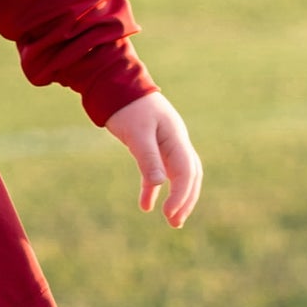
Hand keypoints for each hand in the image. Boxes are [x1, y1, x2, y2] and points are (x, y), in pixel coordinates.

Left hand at [104, 92, 202, 225]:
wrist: (116, 84)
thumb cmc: (127, 107)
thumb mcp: (136, 133)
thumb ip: (148, 158)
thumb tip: (160, 184)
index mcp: (176, 137)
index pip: (186, 172)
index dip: (181, 195)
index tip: (168, 214)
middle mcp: (176, 141)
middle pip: (190, 176)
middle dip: (185, 200)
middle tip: (175, 222)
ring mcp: (167, 144)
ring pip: (179, 175)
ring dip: (176, 197)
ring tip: (171, 220)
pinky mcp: (153, 146)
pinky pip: (159, 171)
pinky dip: (153, 188)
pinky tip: (145, 205)